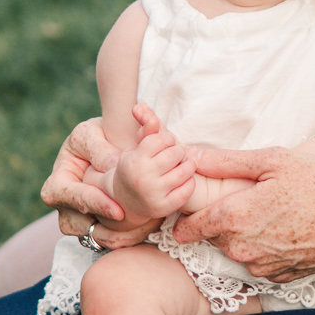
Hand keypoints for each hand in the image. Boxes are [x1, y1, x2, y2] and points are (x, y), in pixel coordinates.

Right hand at [40, 119, 153, 251]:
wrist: (100, 150)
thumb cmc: (91, 139)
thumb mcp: (90, 134)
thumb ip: (98, 148)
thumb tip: (113, 165)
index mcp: (56, 187)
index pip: (76, 199)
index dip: (98, 205)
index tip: (120, 213)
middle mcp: (64, 210)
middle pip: (87, 228)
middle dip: (116, 229)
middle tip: (145, 224)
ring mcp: (78, 224)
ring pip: (101, 239)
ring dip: (127, 235)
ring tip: (152, 225)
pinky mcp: (95, 230)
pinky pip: (111, 240)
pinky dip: (130, 236)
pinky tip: (150, 226)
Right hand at [111, 103, 196, 220]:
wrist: (125, 202)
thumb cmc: (133, 168)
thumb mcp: (134, 148)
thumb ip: (144, 128)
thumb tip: (142, 106)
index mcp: (133, 161)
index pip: (161, 139)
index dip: (166, 139)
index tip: (164, 144)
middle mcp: (142, 178)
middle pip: (176, 153)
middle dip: (177, 151)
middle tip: (174, 155)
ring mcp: (154, 195)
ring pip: (186, 170)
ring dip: (187, 165)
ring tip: (181, 165)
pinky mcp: (165, 208)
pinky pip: (189, 188)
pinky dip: (189, 181)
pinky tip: (182, 180)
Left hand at [173, 147, 314, 281]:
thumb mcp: (274, 160)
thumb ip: (228, 161)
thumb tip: (192, 157)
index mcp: (235, 218)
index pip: (189, 228)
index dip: (184, 218)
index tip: (187, 209)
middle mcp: (244, 249)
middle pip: (214, 238)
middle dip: (219, 222)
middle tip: (241, 200)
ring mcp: (264, 266)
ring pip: (238, 252)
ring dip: (244, 236)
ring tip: (270, 213)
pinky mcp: (283, 276)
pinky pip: (262, 263)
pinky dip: (266, 249)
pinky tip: (287, 230)